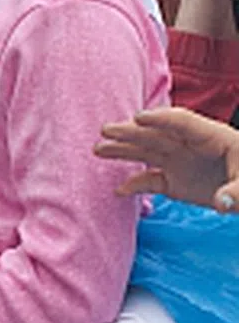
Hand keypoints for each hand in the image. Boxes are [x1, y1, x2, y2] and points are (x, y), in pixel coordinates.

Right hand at [95, 106, 238, 210]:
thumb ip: (238, 192)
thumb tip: (222, 203)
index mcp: (213, 137)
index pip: (183, 122)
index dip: (161, 120)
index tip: (138, 119)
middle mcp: (190, 146)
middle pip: (157, 134)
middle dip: (131, 132)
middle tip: (106, 131)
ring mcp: (180, 162)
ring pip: (147, 152)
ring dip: (123, 150)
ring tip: (98, 149)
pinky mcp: (174, 182)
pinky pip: (150, 180)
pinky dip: (134, 185)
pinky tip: (119, 190)